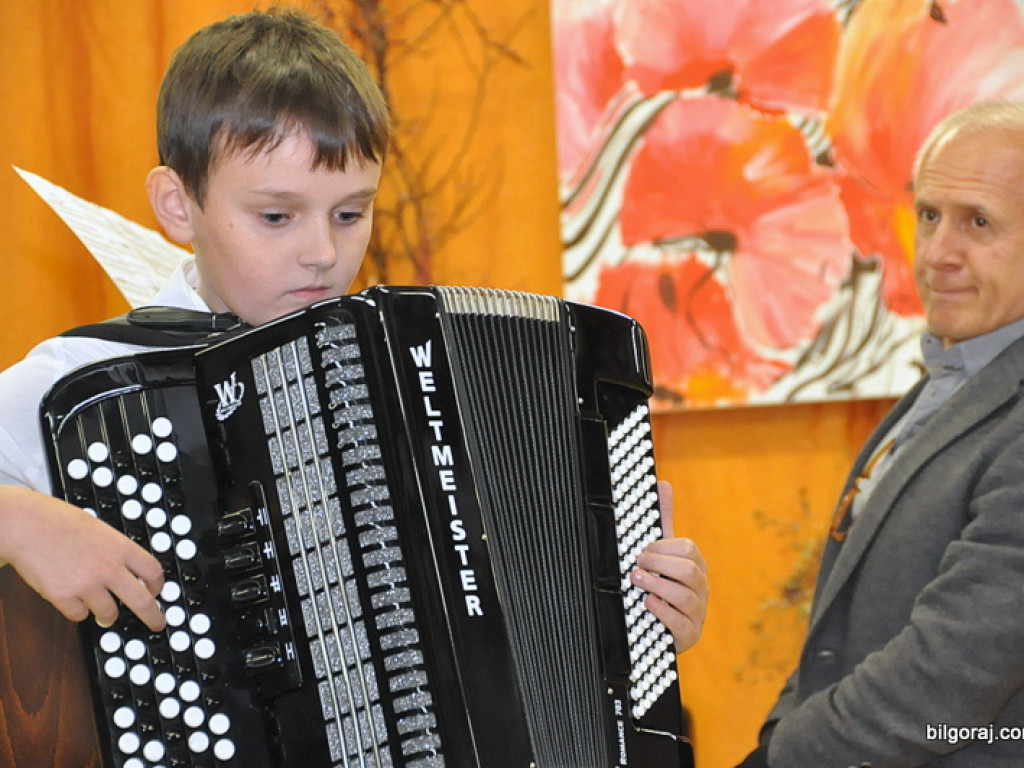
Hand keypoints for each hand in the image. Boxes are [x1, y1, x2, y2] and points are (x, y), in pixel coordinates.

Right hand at [0, 485, 164, 630]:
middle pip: (142, 602)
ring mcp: (87, 585)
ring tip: (103, 610)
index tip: (156, 592)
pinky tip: (72, 598)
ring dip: (108, 614)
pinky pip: (80, 615)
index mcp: (121, 548)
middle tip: (157, 624)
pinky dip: (79, 611)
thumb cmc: (59, 522)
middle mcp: (109, 568)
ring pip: (109, 614)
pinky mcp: (63, 597)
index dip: (158, 586)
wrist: (27, 525)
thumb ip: (115, 551)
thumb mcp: (100, 530)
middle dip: (153, 617)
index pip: (154, 572)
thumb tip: (128, 571)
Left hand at [631, 480, 707, 651]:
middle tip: (637, 564)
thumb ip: (663, 521)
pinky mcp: (690, 635)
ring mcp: (698, 613)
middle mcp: (701, 589)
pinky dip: (662, 610)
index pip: (688, 549)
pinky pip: (681, 622)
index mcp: (696, 566)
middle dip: (659, 564)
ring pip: (685, 596)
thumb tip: (664, 484)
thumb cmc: (660, 585)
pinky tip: (647, 603)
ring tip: (636, 581)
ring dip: (656, 585)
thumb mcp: (661, 553)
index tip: (642, 550)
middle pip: (689, 570)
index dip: (662, 547)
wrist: (654, 625)